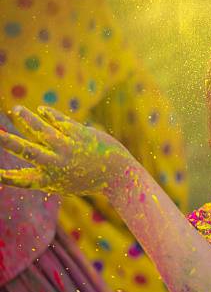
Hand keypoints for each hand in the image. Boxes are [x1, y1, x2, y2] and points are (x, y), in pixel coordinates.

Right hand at [0, 106, 132, 194]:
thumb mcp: (64, 182)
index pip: (22, 180)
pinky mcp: (79, 134)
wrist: (118, 174)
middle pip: (27, 151)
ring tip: (16, 109)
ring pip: (42, 130)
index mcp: (51, 180)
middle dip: (8, 142)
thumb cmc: (87, 180)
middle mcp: (58, 163)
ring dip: (27, 118)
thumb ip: (45, 174)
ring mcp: (68, 147)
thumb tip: (22, 167)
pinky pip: (60, 121)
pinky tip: (41, 110)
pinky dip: (49, 114)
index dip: (7, 177)